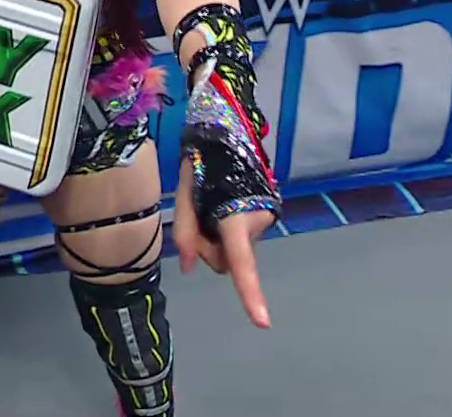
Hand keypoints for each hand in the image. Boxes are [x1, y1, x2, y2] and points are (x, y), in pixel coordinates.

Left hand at [173, 159, 273, 329]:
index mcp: (236, 218)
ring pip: (232, 250)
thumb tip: (186, 267)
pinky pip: (239, 238)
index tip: (263, 322)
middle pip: (225, 259)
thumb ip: (185, 231)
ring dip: (216, 237)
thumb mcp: (185, 192)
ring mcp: (265, 221)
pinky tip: (222, 204)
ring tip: (210, 203)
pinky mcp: (266, 218)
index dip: (250, 294)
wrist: (230, 130)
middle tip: (197, 215)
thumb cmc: (202, 159)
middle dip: (207, 247)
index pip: (241, 262)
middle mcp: (257, 223)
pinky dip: (226, 230)